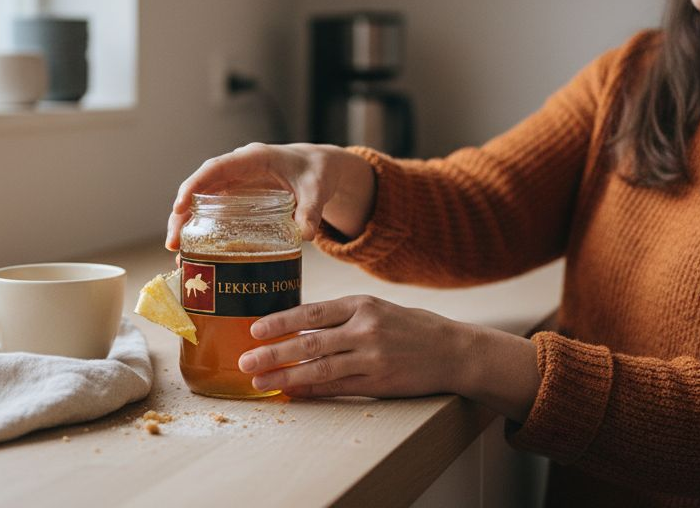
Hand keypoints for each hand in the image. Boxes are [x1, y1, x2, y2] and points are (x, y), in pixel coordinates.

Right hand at [165, 143, 374, 249]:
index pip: (215, 168)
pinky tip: (196, 254)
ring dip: (186, 226)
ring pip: (200, 202)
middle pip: (200, 188)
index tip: (179, 205)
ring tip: (178, 254)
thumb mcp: (317, 189)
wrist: (319, 169)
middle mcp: (237, 170)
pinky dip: (201, 231)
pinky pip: (212, 213)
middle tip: (173, 243)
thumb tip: (304, 235)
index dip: (195, 185)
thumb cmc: (315, 172)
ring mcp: (234, 185)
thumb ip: (311, 210)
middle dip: (182, 214)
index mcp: (252, 158)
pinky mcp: (236, 200)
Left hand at [236, 295, 474, 398]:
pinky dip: (311, 392)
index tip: (255, 329)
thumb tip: (296, 328)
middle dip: (273, 352)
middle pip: (310, 342)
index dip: (281, 322)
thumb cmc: (410, 327)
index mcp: (361, 304)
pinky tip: (292, 394)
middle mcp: (365, 329)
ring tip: (261, 381)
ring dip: (286, 377)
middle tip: (246, 359)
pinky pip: (337, 388)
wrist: (453, 351)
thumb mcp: (376, 309)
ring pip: (319, 369)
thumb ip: (341, 316)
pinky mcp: (379, 383)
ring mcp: (372, 358)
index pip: (312, 312)